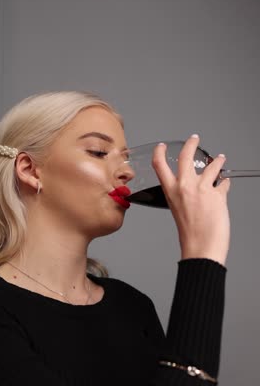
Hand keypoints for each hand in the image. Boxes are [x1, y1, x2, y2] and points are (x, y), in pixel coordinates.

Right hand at [152, 135, 230, 265]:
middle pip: (187, 156)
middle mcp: (185, 186)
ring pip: (212, 165)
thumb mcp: (179, 210)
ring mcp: (202, 188)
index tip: (162, 146)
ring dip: (218, 161)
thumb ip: (185, 195)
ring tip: (221, 159)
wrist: (201, 247)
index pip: (160, 165)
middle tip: (194, 139)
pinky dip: (226, 182)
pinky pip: (224, 183)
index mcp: (171, 191)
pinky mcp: (218, 194)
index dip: (159, 152)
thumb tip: (197, 186)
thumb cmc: (190, 234)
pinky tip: (226, 183)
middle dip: (192, 143)